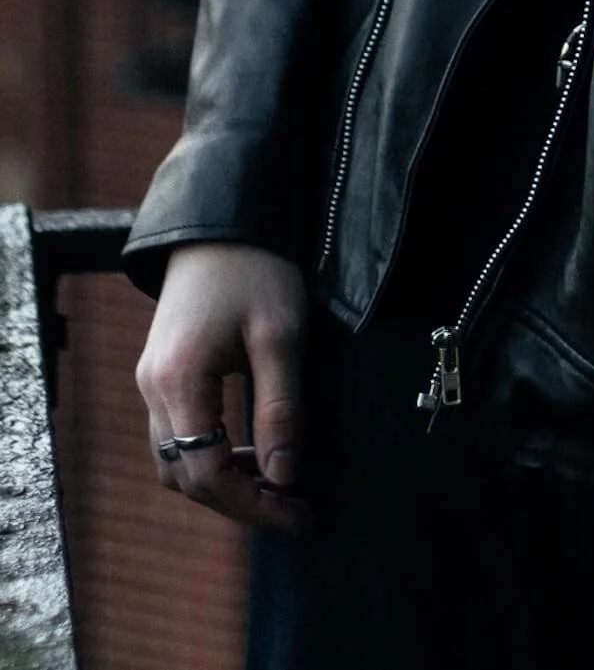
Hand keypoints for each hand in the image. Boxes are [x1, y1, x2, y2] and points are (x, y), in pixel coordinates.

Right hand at [136, 242, 311, 532]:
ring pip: (176, 462)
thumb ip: (281, 410)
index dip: (254, 505)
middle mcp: (153, 388)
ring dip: (221, 481)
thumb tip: (284, 478)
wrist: (220, 222)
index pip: (207, 474)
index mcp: (179, 381)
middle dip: (238, 501)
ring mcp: (150, 382)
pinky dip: (210, 455)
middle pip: (185, 476)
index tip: (300, 514)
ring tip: (276, 480)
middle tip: (294, 507)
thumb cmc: (255, 270)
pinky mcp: (160, 374)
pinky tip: (251, 447)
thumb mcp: (281, 337)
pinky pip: (176, 436)